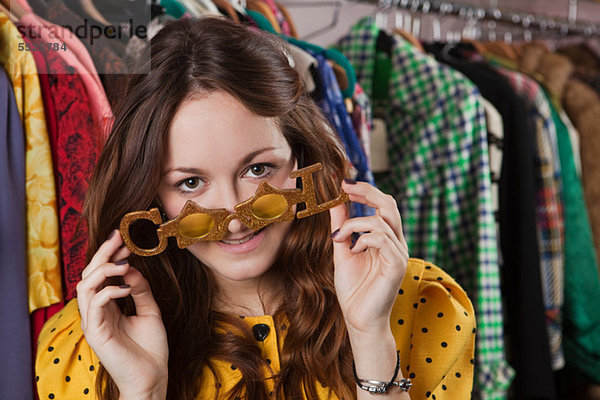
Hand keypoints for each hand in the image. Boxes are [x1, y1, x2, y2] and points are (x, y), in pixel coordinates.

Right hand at [76, 230, 168, 399]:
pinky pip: (95, 304)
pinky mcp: (95, 333)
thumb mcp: (149, 311)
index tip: (124, 238)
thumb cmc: (150, 348)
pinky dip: (110, 290)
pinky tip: (128, 287)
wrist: (152, 376)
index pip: (100, 274)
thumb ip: (140, 290)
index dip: (109, 255)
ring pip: (85, 286)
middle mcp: (96, 312)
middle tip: (119, 238)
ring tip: (124, 262)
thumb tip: (133, 268)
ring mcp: (93, 322)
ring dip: (103, 269)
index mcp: (107, 307)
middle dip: (103, 253)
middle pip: (88, 275)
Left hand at [329, 180, 408, 334]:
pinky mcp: (396, 265)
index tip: (343, 183)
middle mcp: (396, 242)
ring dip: (354, 224)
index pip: (382, 204)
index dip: (365, 190)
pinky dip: (362, 239)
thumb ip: (342, 226)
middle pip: (389, 204)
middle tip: (344, 188)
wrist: (358, 319)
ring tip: (339, 238)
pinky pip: (382, 238)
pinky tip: (353, 251)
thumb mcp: (342, 249)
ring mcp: (398, 253)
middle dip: (367, 192)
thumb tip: (335, 201)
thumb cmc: (353, 288)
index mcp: (386, 238)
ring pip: (381, 220)